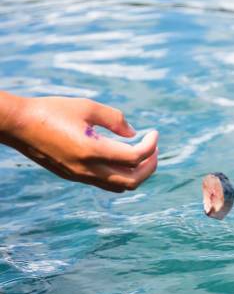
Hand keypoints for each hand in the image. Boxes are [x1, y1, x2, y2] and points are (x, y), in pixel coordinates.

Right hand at [0, 93, 157, 192]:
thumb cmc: (51, 111)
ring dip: (136, 174)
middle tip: (154, 149)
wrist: (18, 124)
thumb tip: (133, 134)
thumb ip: (115, 119)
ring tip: (142, 155)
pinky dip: (120, 174)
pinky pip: (105, 183)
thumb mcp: (87, 106)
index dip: (151, 146)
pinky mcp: (74, 176)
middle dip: (149, 167)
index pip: (134, 158)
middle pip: (132, 181)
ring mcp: (80, 176)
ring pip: (119, 186)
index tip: (153, 133)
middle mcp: (87, 169)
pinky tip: (121, 156)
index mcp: (92, 151)